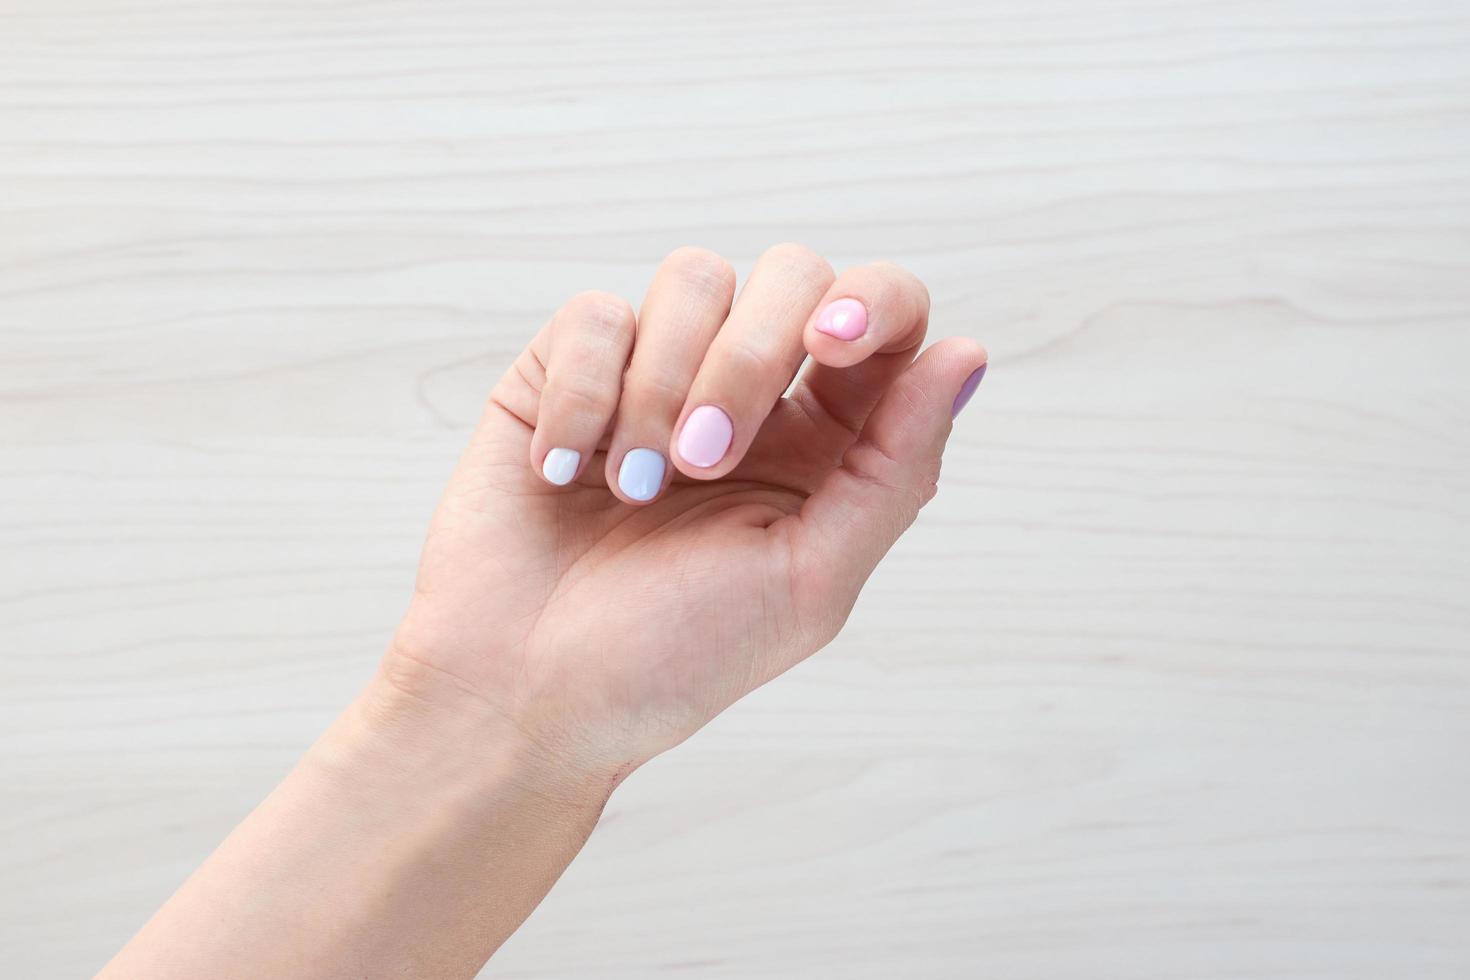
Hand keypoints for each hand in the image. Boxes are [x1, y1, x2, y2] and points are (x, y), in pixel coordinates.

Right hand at [385, 244, 986, 777]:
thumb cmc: (669, 657)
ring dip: (664, 385)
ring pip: (695, 277)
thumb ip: (897, 467)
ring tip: (632, 487)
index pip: (885, 317)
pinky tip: (563, 471)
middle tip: (705, 461)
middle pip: (793, 274)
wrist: (521, 692)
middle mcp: (751, 392)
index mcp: (827, 443)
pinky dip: (583, 395)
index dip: (874, 303)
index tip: (831, 345)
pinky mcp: (567, 369)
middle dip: (749, 358)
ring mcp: (658, 372)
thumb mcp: (810, 582)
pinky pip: (595, 314)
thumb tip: (966, 355)